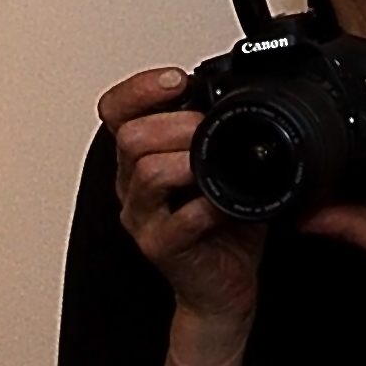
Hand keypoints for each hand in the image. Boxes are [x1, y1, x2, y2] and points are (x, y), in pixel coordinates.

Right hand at [96, 66, 263, 331]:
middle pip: (129, 135)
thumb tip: (249, 95)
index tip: (176, 79)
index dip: (139, 88)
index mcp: (141, 156)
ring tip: (216, 163)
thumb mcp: (224, 167)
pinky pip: (177, 219)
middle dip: (174, 122)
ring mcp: (142, 216)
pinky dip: (206, 206)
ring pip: (145, 171)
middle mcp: (133, 184)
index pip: (116, 110)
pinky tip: (226, 203)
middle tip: (207, 126)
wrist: (224, 286)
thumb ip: (221, 134)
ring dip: (187, 160)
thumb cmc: (224, 228)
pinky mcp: (159, 247)